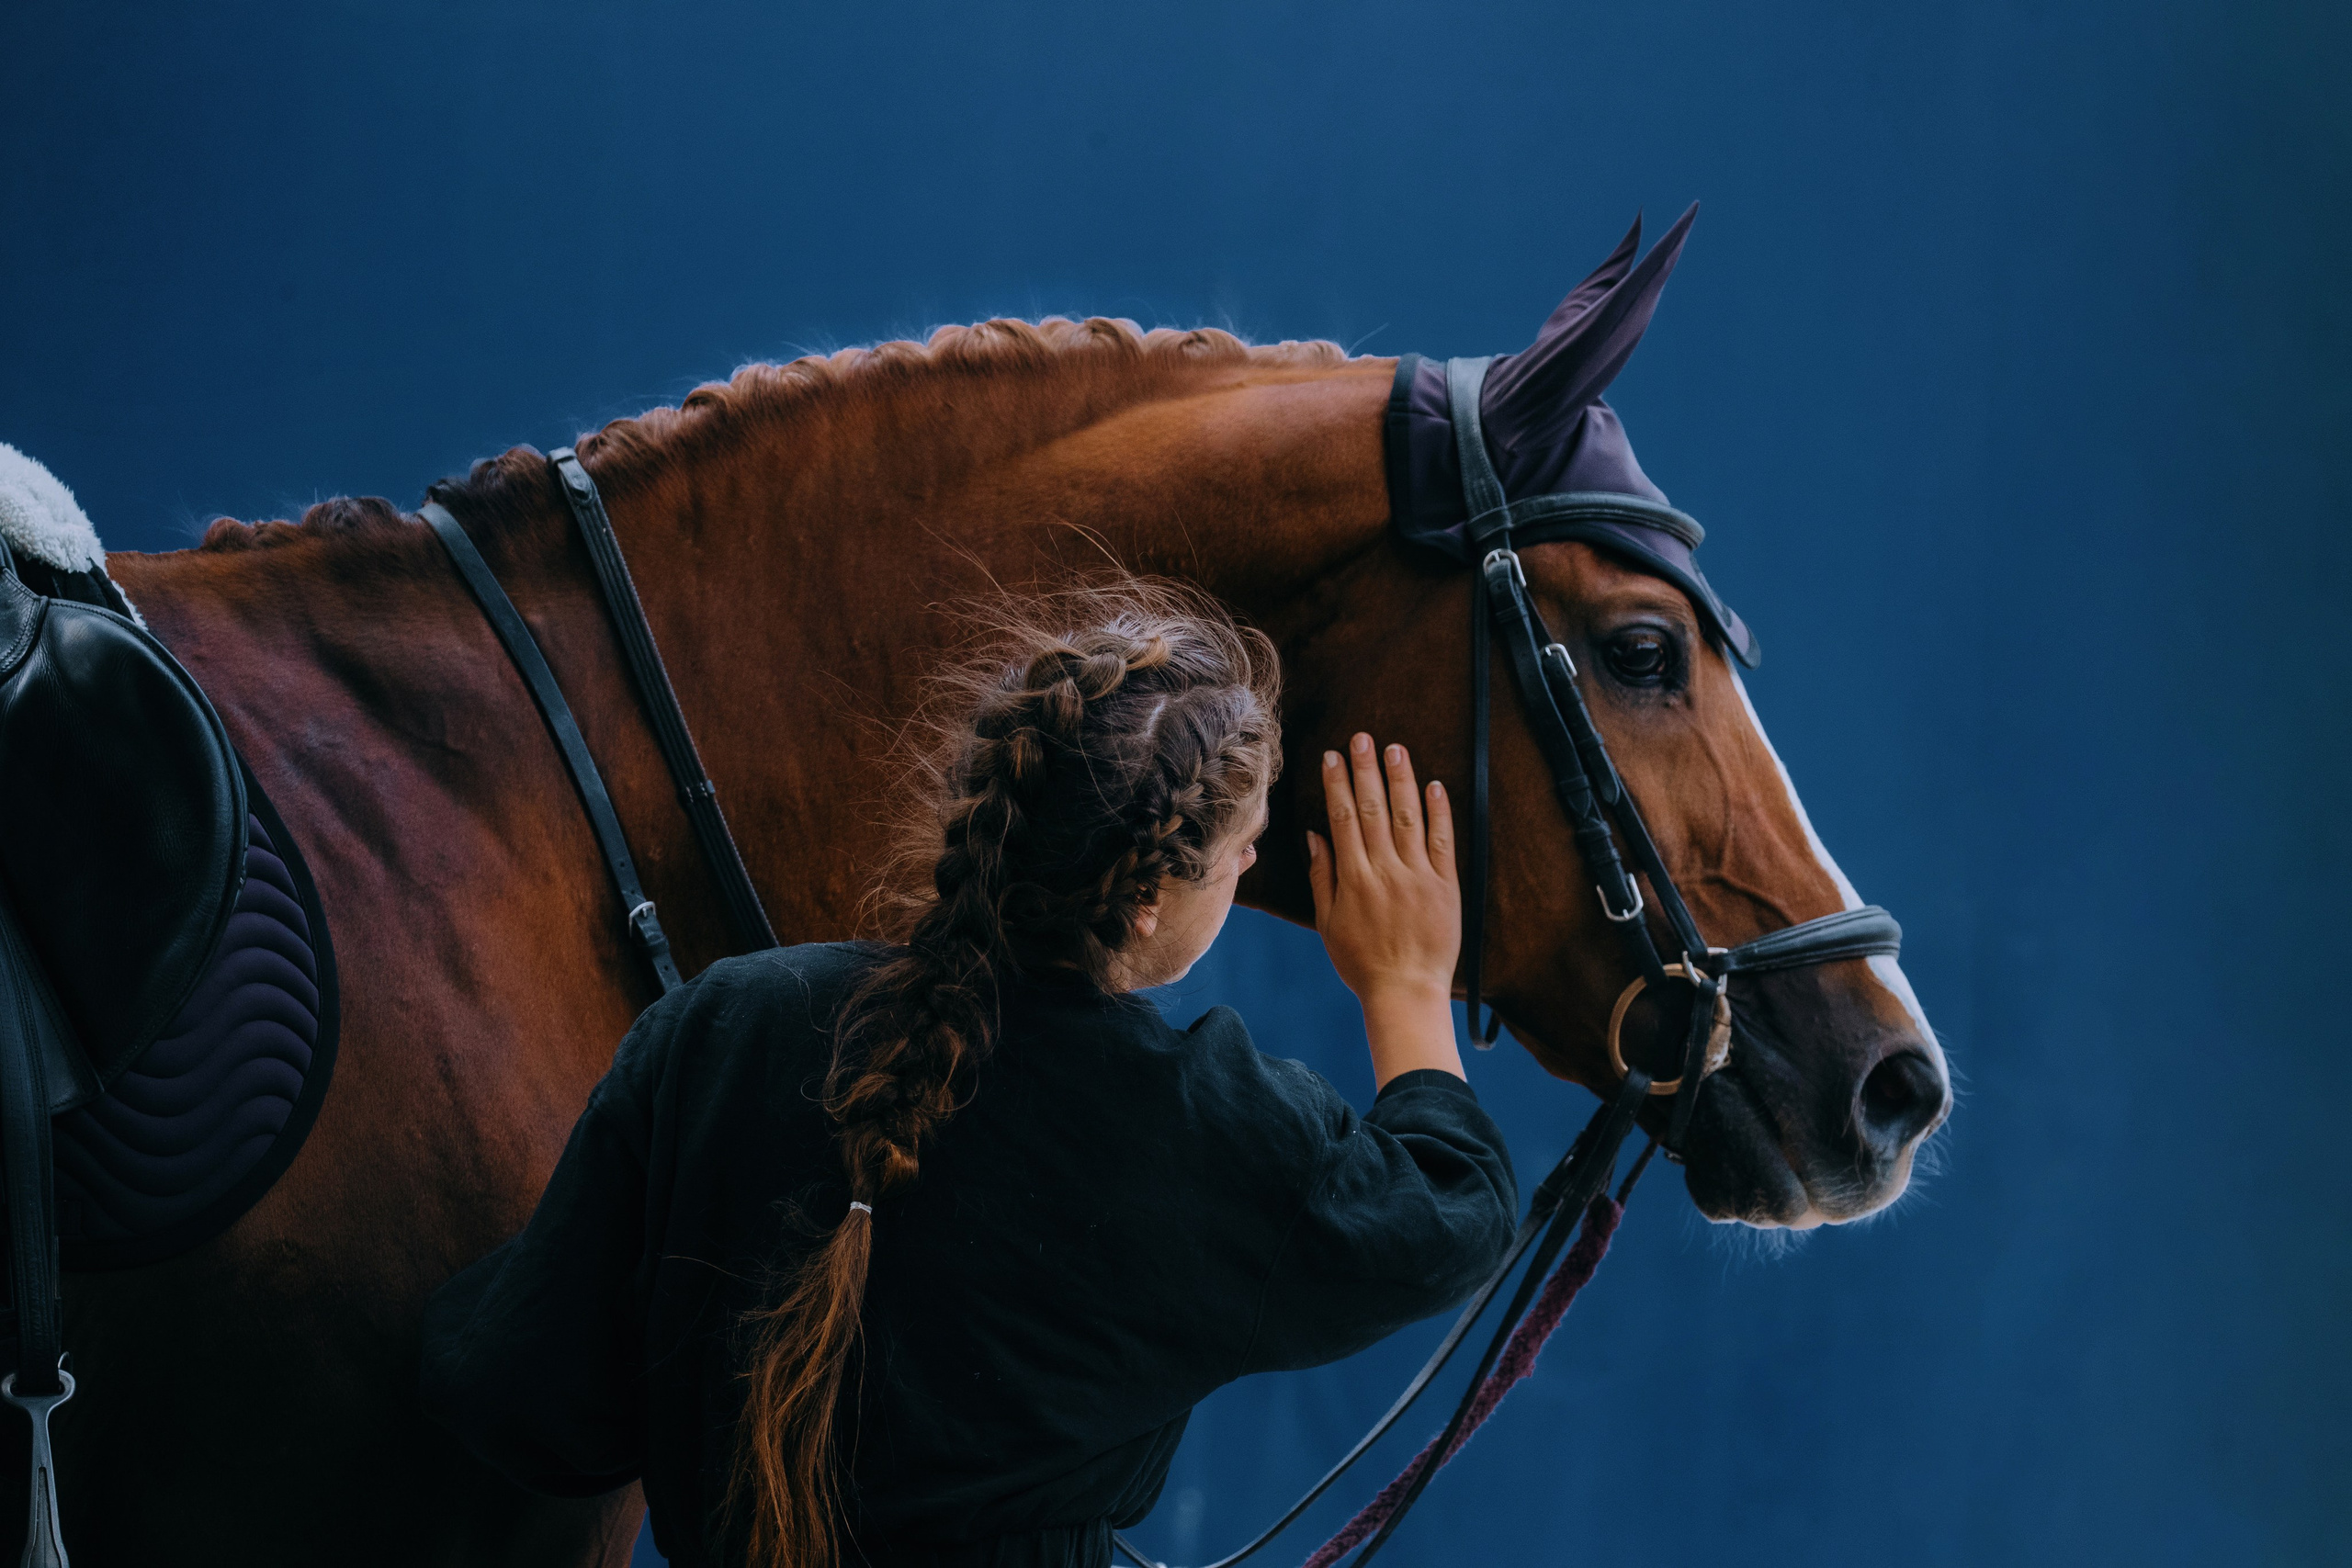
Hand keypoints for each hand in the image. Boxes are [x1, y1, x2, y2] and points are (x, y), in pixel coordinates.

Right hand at [1306, 734, 1464, 1084]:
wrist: (1407, 992)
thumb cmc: (1362, 963)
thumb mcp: (1329, 923)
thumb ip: (1323, 877)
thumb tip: (1314, 836)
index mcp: (1354, 878)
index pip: (1343, 818)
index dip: (1338, 784)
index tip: (1333, 756)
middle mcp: (1385, 870)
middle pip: (1373, 809)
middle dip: (1366, 769)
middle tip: (1362, 738)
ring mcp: (1418, 876)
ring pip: (1407, 817)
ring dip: (1400, 780)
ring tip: (1395, 749)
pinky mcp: (1446, 886)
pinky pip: (1443, 841)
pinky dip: (1439, 812)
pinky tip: (1433, 786)